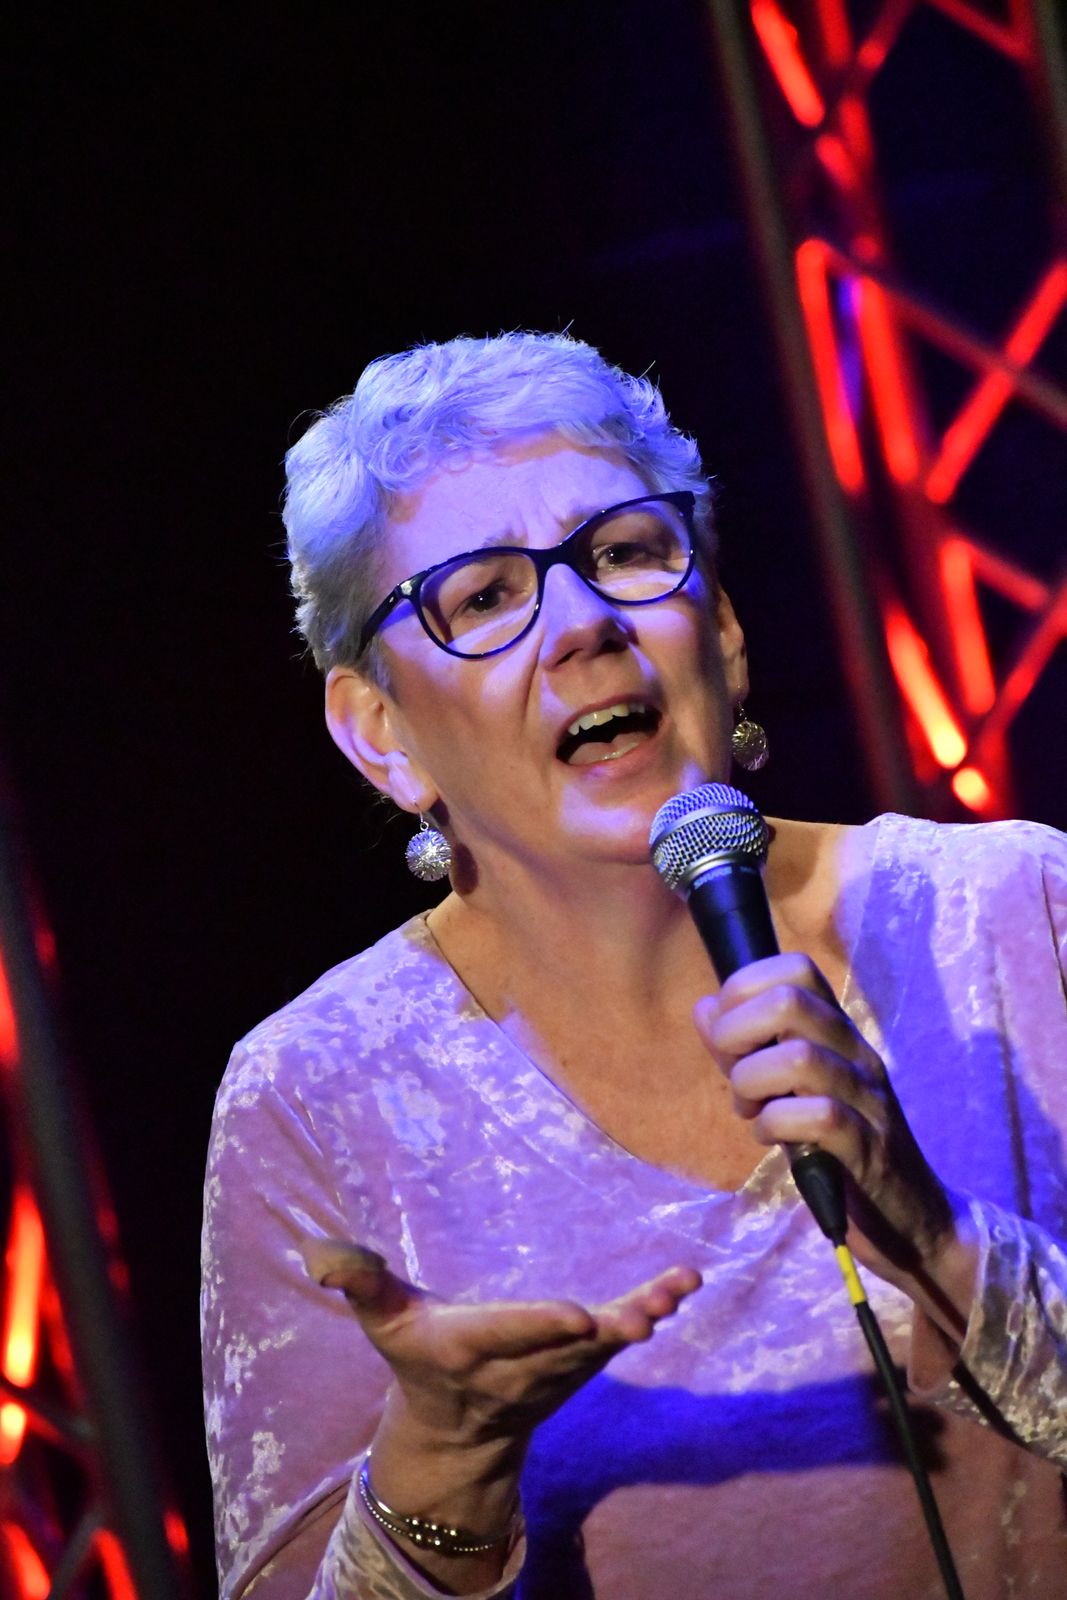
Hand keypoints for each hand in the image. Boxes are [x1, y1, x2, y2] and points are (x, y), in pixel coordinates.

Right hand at [301, 1238, 700, 1460]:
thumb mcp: (382, 1322)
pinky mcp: (584, 1359)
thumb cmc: (416, 1354)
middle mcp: (521, 1367)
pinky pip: (621, 1332)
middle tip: (641, 1318)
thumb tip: (322, 1253)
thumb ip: (360, 1284)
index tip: (575, 1313)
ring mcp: (559, 1369)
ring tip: (677, 1288)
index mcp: (469, 1351)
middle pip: (567, 1348)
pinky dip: (654, 1306)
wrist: (459, 1430)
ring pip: (604, 1344)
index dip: (540, 1326)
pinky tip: (686, 1281)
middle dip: (604, 1332)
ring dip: (641, 1314)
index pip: (508, 1338)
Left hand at [693, 952, 965, 1293]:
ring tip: (751, 1107)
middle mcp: (856, 1053)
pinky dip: (776, 1124)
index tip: (729, 1034)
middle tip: (735, 1072)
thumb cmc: (839, 1147)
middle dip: (738, 1032)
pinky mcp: (869, 1147)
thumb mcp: (786, 1090)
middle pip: (789, 1001)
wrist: (909, 1215)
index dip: (745, 988)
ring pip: (799, 1058)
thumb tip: (705, 1007)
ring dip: (752, 1082)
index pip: (796, 968)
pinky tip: (771, 1138)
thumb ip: (745, 1049)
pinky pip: (819, 1118)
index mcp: (837, 1032)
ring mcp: (867, 1098)